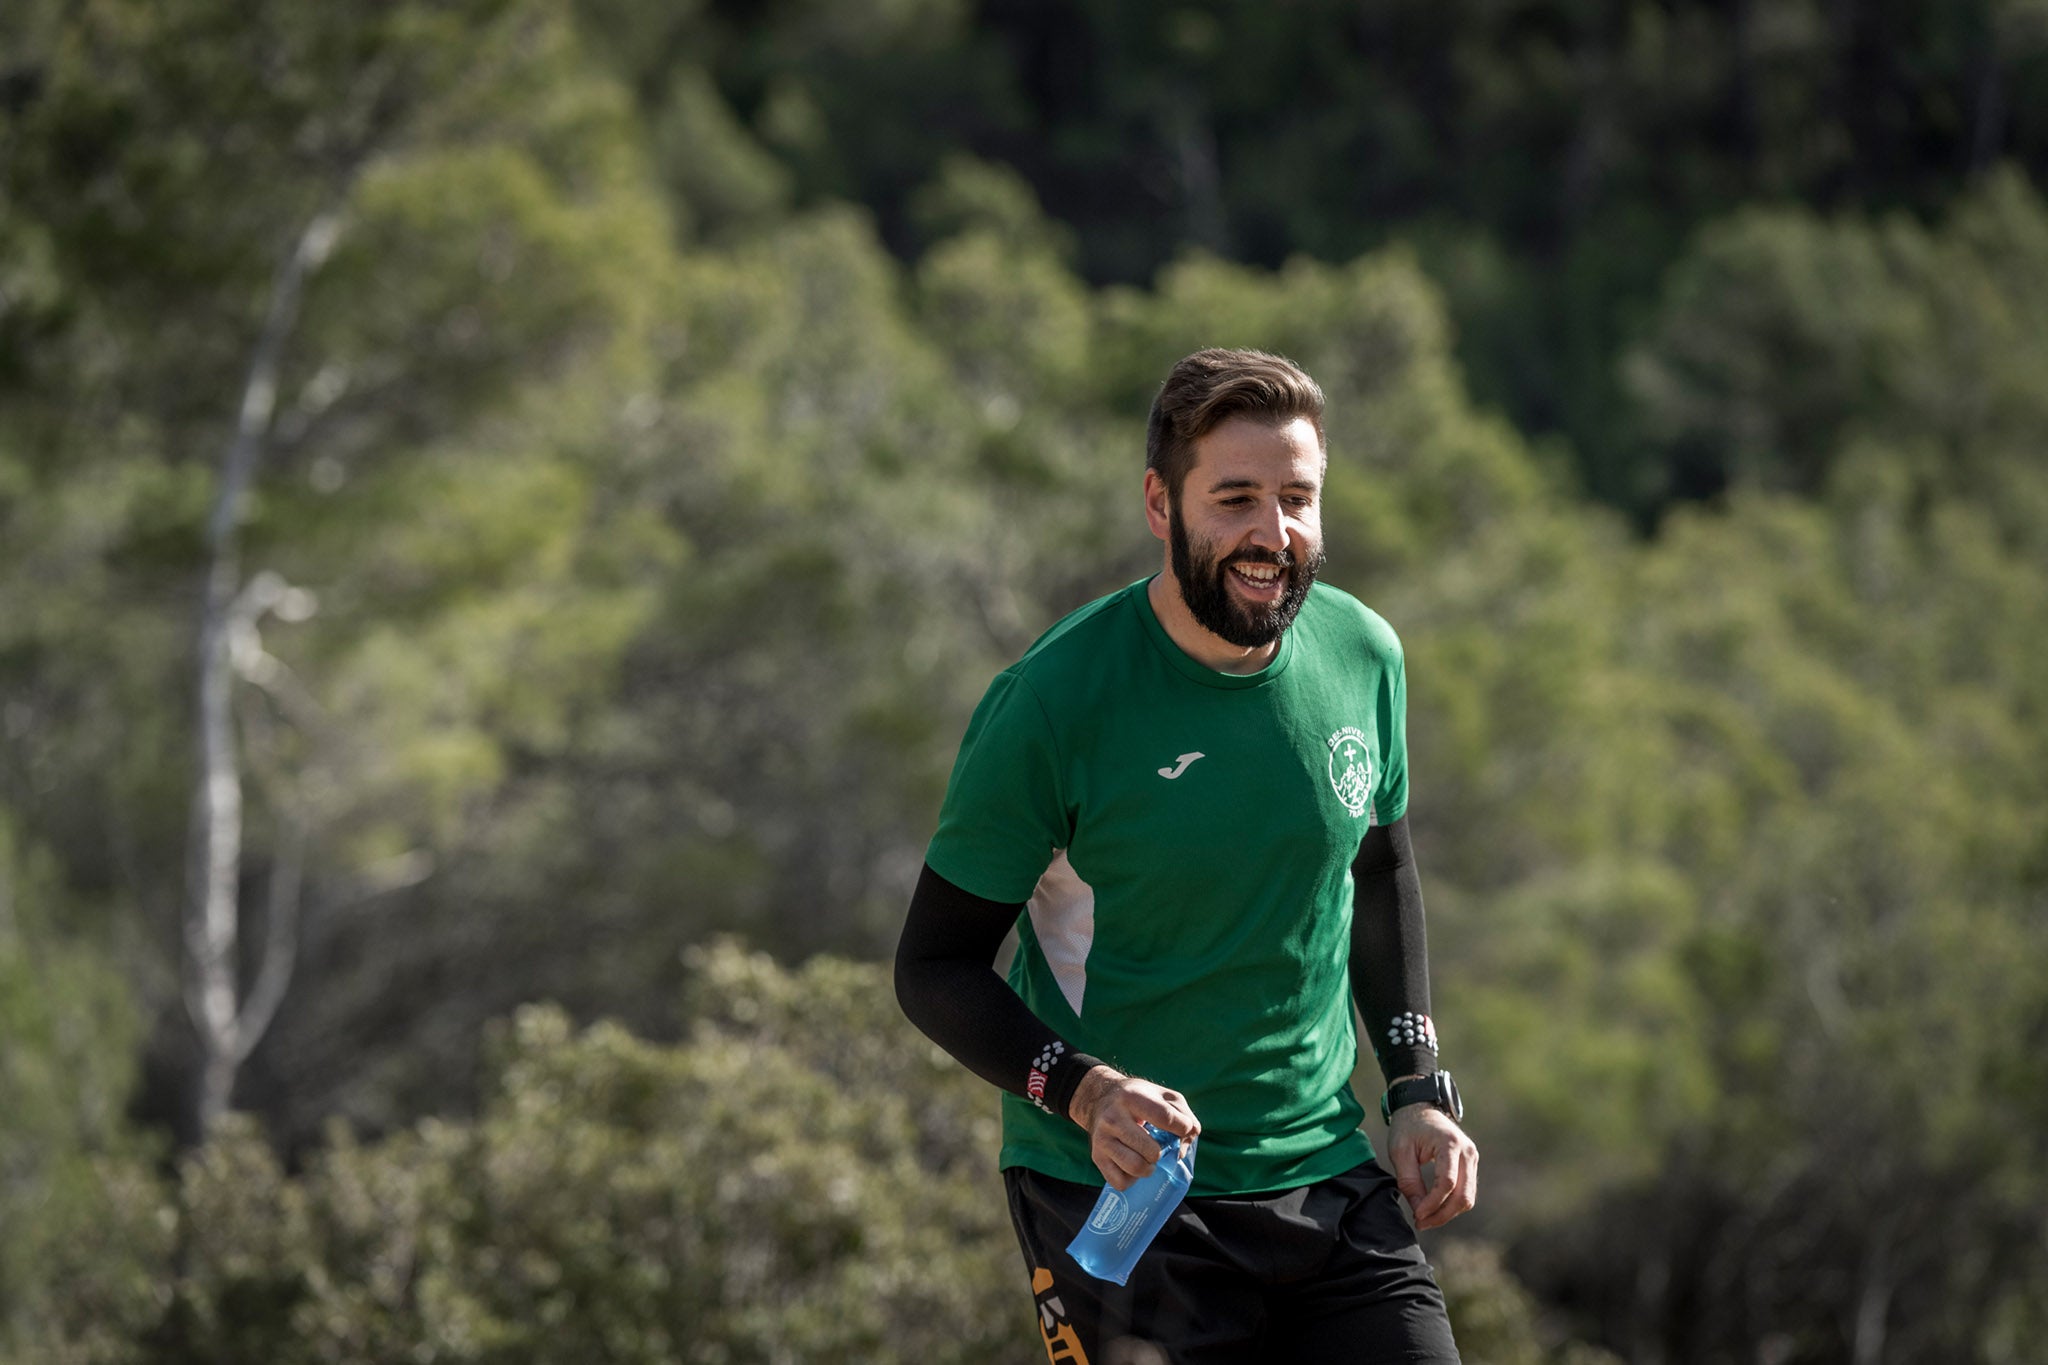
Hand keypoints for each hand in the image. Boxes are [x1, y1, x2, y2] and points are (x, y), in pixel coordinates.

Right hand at [1067, 1064, 1200, 1189]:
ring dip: (1148, 1168)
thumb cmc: (1139, 1099)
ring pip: (1136, 1168)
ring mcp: (1102, 1139)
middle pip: (1152, 1150)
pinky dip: (1132, 1179)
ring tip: (1147, 1159)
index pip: (1165, 1118)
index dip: (1182, 1128)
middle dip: (1162, 1152)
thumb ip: (1184, 1116)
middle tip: (1158, 1147)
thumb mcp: (1163, 1095)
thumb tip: (1182, 1149)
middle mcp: (1113, 1118)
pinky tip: (1131, 1165)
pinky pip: (1120, 1182)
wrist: (1099, 1098)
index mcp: (1132, 1098)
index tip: (1183, 1129)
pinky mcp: (1097, 1157)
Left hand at [1388, 1102, 1477, 1229]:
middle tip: (1421, 1223)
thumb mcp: (1400, 1152)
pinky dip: (1451, 1204)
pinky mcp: (1470, 1164)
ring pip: (1467, 1197)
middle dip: (1442, 1214)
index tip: (1416, 1216)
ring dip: (1448, 1213)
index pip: (1446, 1183)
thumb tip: (1420, 1211)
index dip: (1432, 1204)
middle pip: (1463, 1195)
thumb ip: (1409, 1182)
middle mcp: (1467, 1151)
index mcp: (1449, 1144)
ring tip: (1425, 1219)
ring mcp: (1472, 1158)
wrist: (1420, 1107)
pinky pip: (1466, 1192)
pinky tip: (1434, 1209)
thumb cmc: (1407, 1127)